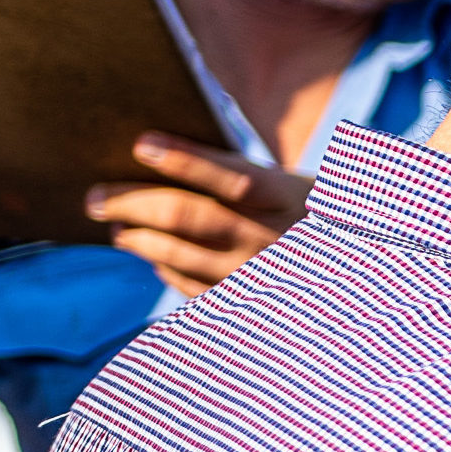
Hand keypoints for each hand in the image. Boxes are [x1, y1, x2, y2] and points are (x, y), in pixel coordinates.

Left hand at [87, 131, 312, 295]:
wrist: (355, 276)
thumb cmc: (312, 219)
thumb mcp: (296, 189)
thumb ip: (243, 176)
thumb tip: (162, 159)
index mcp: (289, 199)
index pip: (231, 176)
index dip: (184, 159)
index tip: (141, 145)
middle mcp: (273, 239)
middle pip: (189, 216)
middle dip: (133, 203)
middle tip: (95, 197)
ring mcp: (258, 276)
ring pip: (179, 255)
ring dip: (138, 239)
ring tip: (116, 227)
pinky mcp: (246, 306)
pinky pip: (191, 287)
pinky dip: (164, 269)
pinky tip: (150, 255)